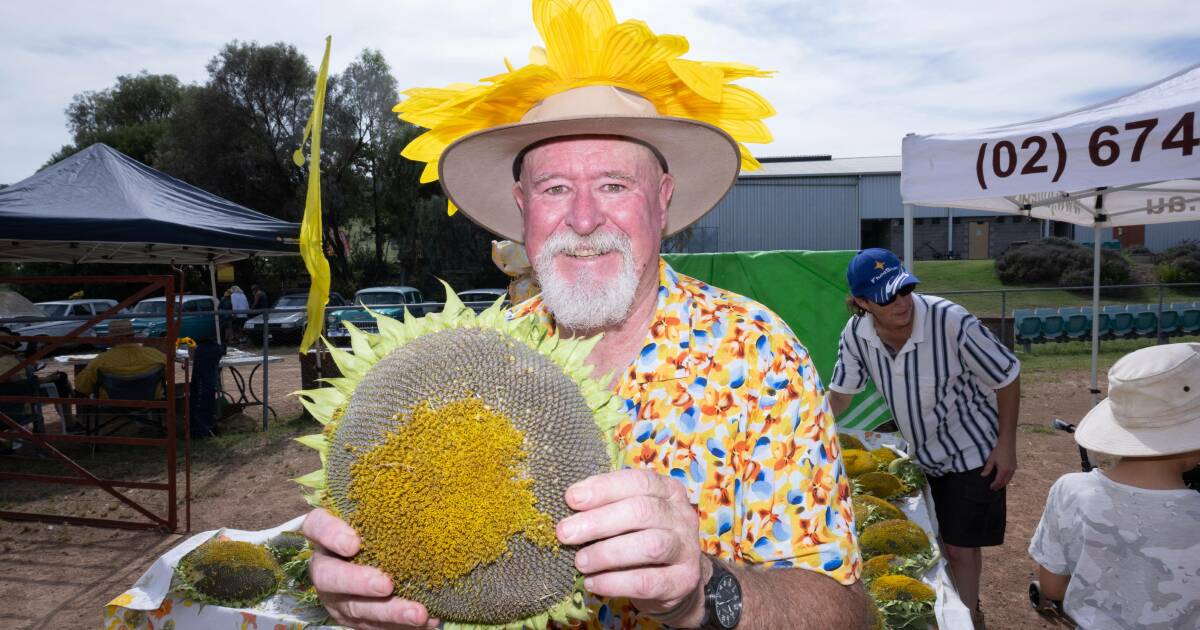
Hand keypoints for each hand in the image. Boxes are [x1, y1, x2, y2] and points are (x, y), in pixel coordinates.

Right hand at [301, 508, 439, 629]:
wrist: (376, 555)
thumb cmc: (382, 524)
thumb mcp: (380, 509)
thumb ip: (391, 498)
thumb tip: (432, 474)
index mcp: (326, 533)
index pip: (316, 526)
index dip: (331, 534)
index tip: (354, 542)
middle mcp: (325, 565)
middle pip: (329, 576)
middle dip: (357, 583)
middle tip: (386, 584)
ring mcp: (337, 596)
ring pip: (354, 608)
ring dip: (388, 613)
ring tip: (419, 614)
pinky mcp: (354, 617)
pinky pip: (374, 627)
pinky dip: (400, 626)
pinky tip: (429, 622)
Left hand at [556, 469, 709, 627]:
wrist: (675, 581)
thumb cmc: (641, 538)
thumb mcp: (630, 516)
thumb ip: (608, 506)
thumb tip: (571, 501)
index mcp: (668, 490)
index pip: (638, 481)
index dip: (603, 488)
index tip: (571, 499)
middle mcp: (682, 516)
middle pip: (641, 511)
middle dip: (598, 522)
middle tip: (565, 533)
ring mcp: (686, 549)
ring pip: (649, 545)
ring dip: (606, 553)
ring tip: (580, 561)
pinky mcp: (682, 581)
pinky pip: (646, 581)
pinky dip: (614, 582)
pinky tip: (592, 582)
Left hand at [981, 439, 1015, 489]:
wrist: (1007, 443)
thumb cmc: (998, 450)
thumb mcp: (991, 459)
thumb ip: (987, 469)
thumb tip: (982, 475)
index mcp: (1003, 470)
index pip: (998, 481)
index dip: (994, 485)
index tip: (991, 487)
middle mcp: (1010, 471)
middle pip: (1004, 482)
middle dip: (999, 486)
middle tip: (994, 488)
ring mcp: (1013, 468)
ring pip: (1009, 479)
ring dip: (1004, 483)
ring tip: (999, 485)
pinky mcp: (1015, 465)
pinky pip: (1011, 475)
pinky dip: (1007, 478)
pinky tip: (1004, 478)